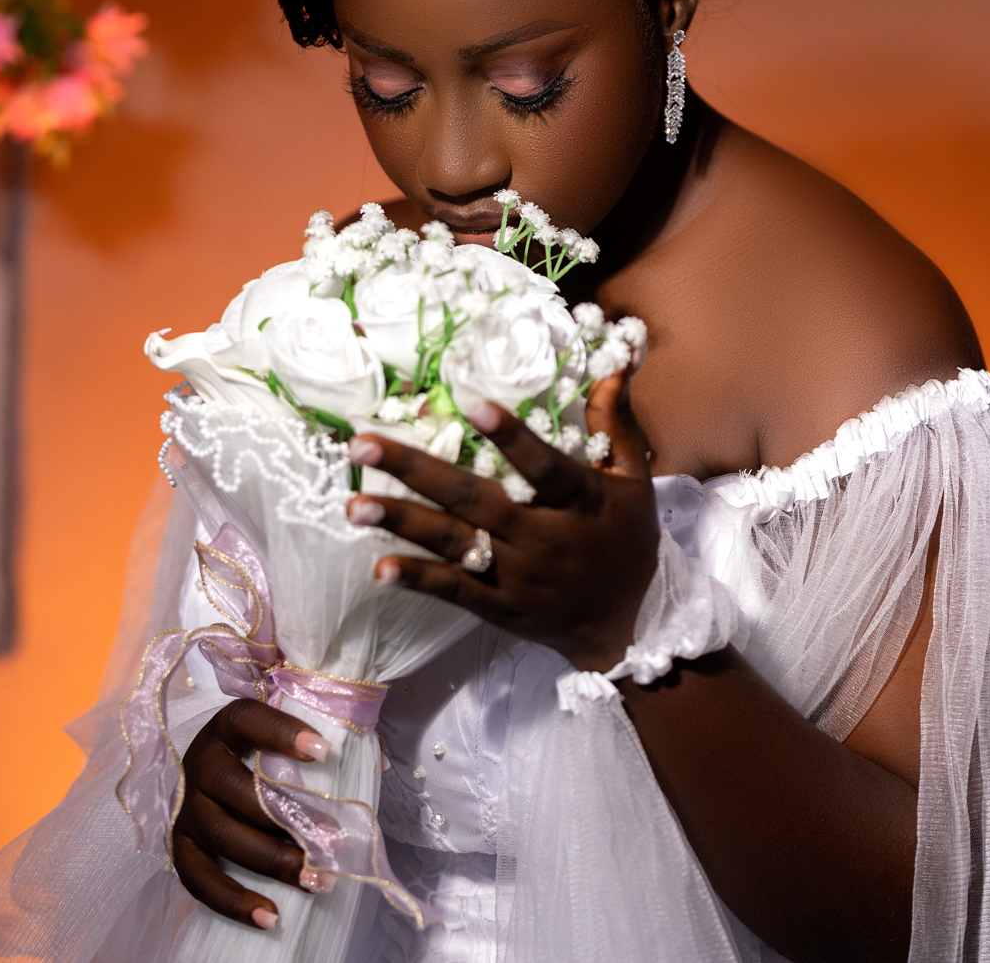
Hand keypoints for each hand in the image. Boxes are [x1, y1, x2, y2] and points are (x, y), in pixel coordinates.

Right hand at [173, 699, 336, 930]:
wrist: (204, 775)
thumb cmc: (256, 754)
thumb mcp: (278, 736)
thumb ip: (316, 739)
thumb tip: (380, 763)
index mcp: (227, 728)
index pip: (249, 720)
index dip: (283, 734)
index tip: (325, 752)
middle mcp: (201, 764)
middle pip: (239, 790)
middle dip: (289, 817)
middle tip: (332, 837)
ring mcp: (187, 808)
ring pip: (225, 836)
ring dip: (274, 861)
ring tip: (318, 880)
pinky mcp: (179, 848)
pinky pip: (200, 880)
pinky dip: (234, 902)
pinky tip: (271, 917)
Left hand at [346, 370, 658, 672]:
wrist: (629, 626)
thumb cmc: (629, 541)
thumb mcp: (634, 481)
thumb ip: (615, 424)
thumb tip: (617, 363)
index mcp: (579, 502)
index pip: (544, 467)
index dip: (512, 438)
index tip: (474, 404)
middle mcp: (541, 538)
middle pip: (474, 500)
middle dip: (416, 471)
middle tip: (363, 443)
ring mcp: (515, 575)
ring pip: (454, 544)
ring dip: (401, 522)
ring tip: (354, 504)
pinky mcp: (498, 606)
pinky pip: (454, 590)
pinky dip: (418, 579)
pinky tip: (380, 567)